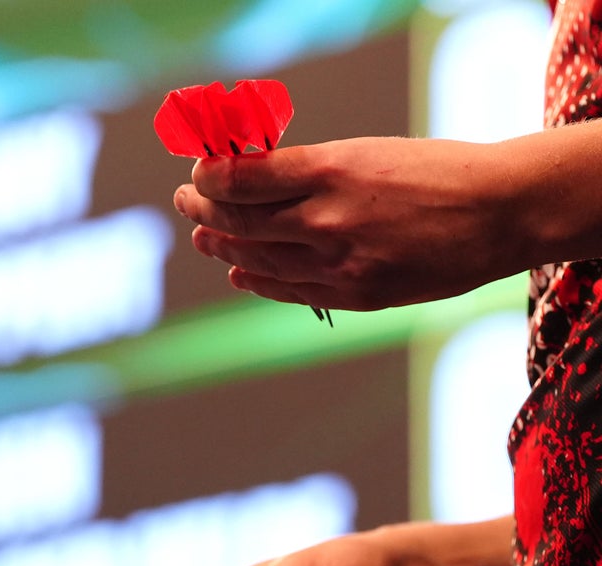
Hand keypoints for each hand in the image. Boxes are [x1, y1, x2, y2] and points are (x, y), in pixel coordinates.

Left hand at [173, 136, 534, 310]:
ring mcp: (340, 262)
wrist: (499, 213)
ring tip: (204, 238)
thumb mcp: (365, 151)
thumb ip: (307, 168)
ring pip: (258, 258)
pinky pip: (290, 290)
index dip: (209, 178)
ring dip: (223, 247)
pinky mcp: (356, 294)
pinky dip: (258, 280)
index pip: (242, 179)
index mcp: (331, 170)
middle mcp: (328, 218)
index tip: (197, 174)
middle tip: (186, 203)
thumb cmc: (433, 172)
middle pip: (241, 220)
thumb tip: (248, 176)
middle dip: (204, 211)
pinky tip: (239, 272)